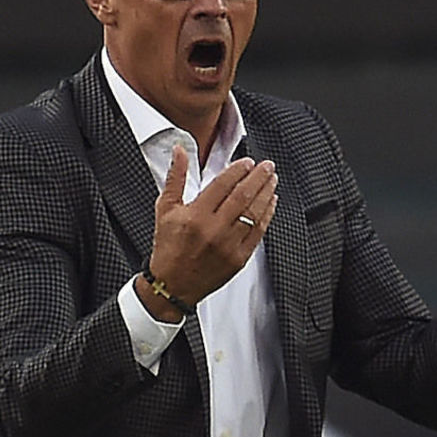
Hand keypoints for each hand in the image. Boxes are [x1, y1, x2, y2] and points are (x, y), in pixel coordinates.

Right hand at [136, 145, 277, 320]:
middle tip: (267, 166)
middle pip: (243, 196)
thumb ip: (176, 178)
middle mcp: (214, 229)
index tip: (247, 162)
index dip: (238, 170)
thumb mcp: (165, 209)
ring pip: (254, 213)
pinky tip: (270, 203)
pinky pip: (258, 233)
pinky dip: (267, 215)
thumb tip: (180, 151)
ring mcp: (228, 245)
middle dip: (258, 177)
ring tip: (271, 180)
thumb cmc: (168, 248)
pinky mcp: (238, 258)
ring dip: (266, 193)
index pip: (223, 185)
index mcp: (196, 216)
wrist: (172, 285)